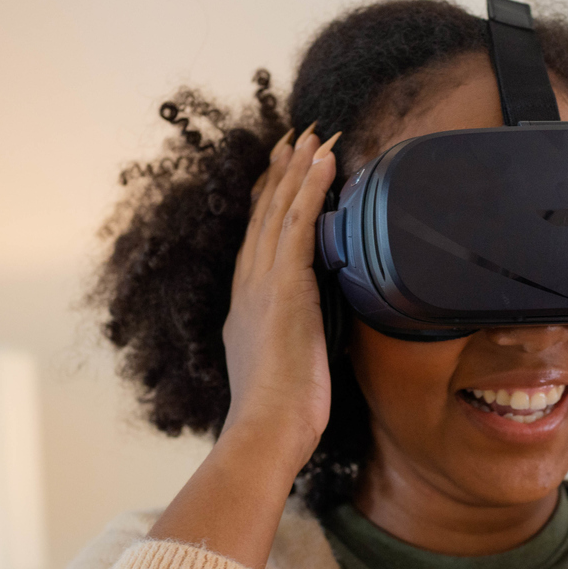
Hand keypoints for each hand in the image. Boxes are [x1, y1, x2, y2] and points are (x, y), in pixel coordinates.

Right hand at [147, 127, 340, 566]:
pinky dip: (310, 188)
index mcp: (245, 307)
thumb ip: (288, 345)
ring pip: (280, 212)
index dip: (269, 206)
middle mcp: (248, 287)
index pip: (258, 243)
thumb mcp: (282, 371)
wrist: (264, 432)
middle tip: (293, 140)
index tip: (279, 176)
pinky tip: (323, 161)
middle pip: (264, 217)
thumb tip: (304, 342)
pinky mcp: (285, 285)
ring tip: (312, 137)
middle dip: (280, 176)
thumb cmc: (278, 418)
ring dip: (298, 171)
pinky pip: (299, 223)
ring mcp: (263, 284)